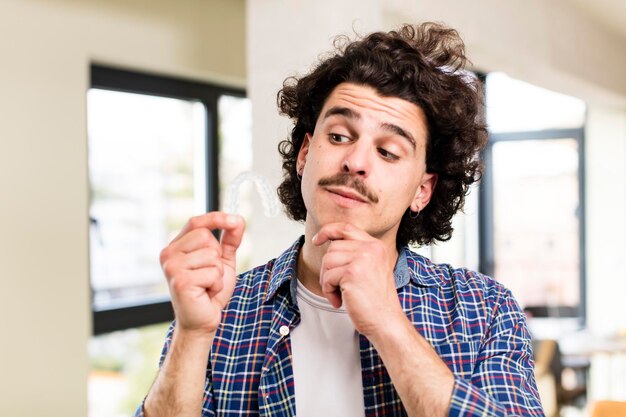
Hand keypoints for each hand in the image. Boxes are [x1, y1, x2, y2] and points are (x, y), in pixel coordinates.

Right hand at [160, 212, 244, 335]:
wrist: (202, 320)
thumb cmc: (209, 290)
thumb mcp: (223, 261)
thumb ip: (229, 240)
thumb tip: (238, 219)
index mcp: (176, 246)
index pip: (196, 222)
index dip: (216, 218)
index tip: (236, 221)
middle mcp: (169, 254)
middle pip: (206, 237)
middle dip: (217, 257)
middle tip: (209, 275)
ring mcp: (172, 267)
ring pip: (212, 255)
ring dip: (218, 273)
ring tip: (207, 285)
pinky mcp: (180, 281)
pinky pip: (213, 273)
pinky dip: (216, 285)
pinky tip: (205, 293)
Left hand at [313, 222, 403, 337]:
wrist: (386, 321)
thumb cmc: (376, 301)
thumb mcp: (370, 270)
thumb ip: (355, 255)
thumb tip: (329, 244)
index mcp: (376, 246)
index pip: (346, 228)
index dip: (328, 231)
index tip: (317, 240)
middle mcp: (371, 248)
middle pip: (332, 248)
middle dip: (328, 269)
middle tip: (337, 287)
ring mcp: (362, 259)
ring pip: (327, 262)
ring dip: (327, 281)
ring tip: (339, 295)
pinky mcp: (352, 272)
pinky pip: (328, 277)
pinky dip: (329, 292)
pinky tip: (340, 301)